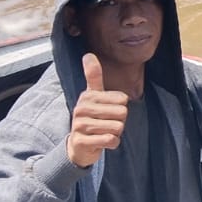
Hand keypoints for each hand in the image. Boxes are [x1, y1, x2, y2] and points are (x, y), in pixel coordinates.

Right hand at [66, 53, 129, 167]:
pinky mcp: (82, 141)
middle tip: (107, 124)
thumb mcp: (93, 96)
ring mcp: (80, 126)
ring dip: (116, 133)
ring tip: (103, 132)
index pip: (122, 99)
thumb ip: (93, 76)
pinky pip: (111, 140)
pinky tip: (102, 142)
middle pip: (122, 113)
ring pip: (117, 127)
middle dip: (120, 122)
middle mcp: (81, 109)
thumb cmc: (92, 118)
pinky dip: (112, 143)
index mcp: (87, 96)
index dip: (121, 108)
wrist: (79, 147)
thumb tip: (88, 54)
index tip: (108, 111)